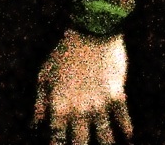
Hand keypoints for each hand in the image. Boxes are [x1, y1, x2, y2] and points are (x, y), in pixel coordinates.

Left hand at [34, 30, 131, 144]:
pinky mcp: (117, 96)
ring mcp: (100, 105)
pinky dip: (127, 131)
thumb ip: (40, 102)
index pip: (58, 139)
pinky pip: (124, 121)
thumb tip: (36, 124)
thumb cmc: (64, 52)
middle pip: (81, 143)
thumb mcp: (44, 74)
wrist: (91, 31)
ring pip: (105, 138)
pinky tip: (128, 138)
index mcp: (59, 106)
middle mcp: (79, 111)